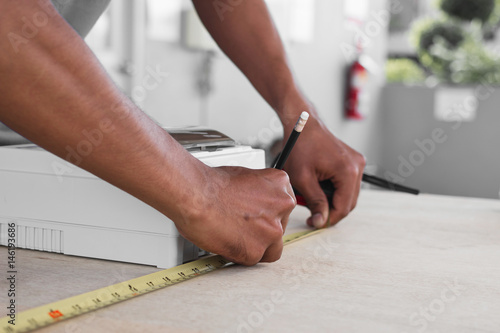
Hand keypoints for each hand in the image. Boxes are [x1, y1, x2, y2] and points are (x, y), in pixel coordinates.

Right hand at [172, 166, 295, 265]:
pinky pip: (251, 259)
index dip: (268, 214)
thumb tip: (255, 203)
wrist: (194, 194)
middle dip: (262, 230)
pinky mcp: (255, 251)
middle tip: (242, 225)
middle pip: (280, 228)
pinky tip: (226, 241)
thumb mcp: (244, 176)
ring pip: (270, 248)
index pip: (284, 208)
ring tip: (232, 234)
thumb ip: (258, 192)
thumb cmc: (210, 184)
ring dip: (254, 244)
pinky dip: (239, 254)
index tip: (259, 217)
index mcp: (280, 185)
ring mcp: (271, 231)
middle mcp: (282, 207)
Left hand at [283, 114, 364, 227]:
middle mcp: (357, 167)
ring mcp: (356, 163)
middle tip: (312, 215)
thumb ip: (314, 202)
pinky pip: (346, 184)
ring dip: (331, 200)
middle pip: (348, 202)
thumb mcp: (303, 179)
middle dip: (330, 211)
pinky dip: (333, 190)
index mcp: (348, 171)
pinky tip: (318, 187)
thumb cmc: (301, 147)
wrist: (303, 125)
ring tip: (312, 198)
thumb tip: (321, 221)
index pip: (343, 207)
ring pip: (348, 194)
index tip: (313, 223)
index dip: (328, 219)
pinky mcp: (352, 161)